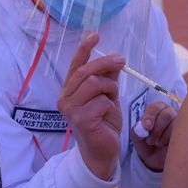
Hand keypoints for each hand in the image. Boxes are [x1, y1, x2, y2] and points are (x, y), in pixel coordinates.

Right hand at [58, 32, 124, 180]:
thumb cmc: (103, 123)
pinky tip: (108, 117)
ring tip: (113, 100)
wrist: (102, 152)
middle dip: (105, 63)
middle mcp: (65, 98)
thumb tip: (114, 60)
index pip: (76, 65)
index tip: (94, 35)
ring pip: (94, 83)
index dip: (84, 49)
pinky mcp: (81, 120)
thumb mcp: (108, 97)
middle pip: (86, 71)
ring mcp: (71, 110)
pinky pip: (102, 101)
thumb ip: (108, 79)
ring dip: (110, 89)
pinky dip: (110, 106)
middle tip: (122, 61)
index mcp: (70, 90)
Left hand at [132, 101, 177, 171]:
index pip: (156, 107)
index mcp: (157, 110)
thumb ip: (137, 129)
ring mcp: (180, 122)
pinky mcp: (186, 132)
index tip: (146, 127)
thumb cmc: (146, 144)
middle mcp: (170, 113)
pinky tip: (165, 146)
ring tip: (157, 144)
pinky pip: (181, 132)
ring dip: (163, 136)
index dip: (150, 116)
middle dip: (157, 129)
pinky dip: (170, 140)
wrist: (155, 160)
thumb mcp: (137, 137)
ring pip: (175, 123)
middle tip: (150, 140)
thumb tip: (142, 126)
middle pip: (167, 114)